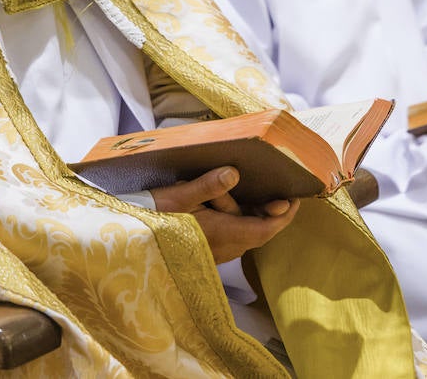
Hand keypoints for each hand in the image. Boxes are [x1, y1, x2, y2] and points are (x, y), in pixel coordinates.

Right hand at [149, 167, 298, 263]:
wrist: (131, 241)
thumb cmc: (153, 216)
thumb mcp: (179, 196)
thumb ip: (208, 185)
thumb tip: (234, 173)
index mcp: (224, 234)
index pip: (267, 229)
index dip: (285, 215)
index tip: (295, 198)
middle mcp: (225, 248)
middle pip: (259, 230)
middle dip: (266, 209)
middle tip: (270, 187)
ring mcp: (217, 253)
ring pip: (245, 232)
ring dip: (247, 212)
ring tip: (232, 188)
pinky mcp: (208, 251)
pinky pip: (232, 234)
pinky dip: (235, 218)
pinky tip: (223, 202)